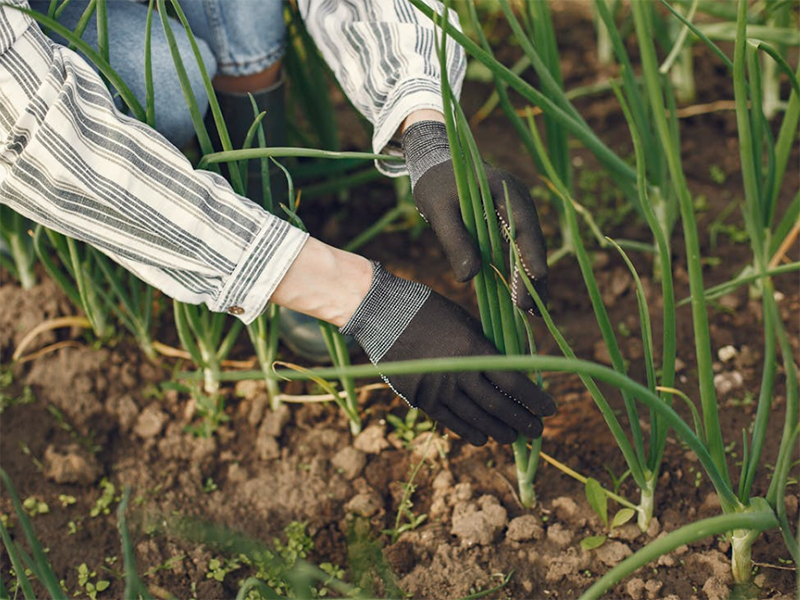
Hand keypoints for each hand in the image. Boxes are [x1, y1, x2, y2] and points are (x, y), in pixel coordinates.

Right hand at [340, 263, 555, 445]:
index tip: (550, 409)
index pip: (513, 381)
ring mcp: (438, 388)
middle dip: (522, 420)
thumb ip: (489, 347)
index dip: (534, 399)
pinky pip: (450, 421)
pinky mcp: (420, 398)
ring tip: (515, 438)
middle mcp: (458, 373)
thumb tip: (517, 367)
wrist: (383, 314)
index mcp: (473, 349)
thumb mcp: (466, 322)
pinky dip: (469, 432)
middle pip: (498, 405)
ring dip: (500, 431)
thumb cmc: (429, 311)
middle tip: (537, 430)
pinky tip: (483, 438)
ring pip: (476, 418)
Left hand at [402, 120, 547, 312]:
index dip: (530, 253)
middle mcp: (519, 199)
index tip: (536, 278)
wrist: (438, 164)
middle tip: (531, 310)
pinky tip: (522, 298)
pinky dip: (521, 272)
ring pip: (531, 249)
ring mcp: (518, 210)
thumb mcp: (438, 210)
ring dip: (532, 280)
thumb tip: (469, 278)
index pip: (522, 225)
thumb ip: (454, 240)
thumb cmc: (436, 185)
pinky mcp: (512, 221)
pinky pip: (521, 249)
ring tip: (533, 313)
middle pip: (533, 241)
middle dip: (534, 277)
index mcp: (504, 189)